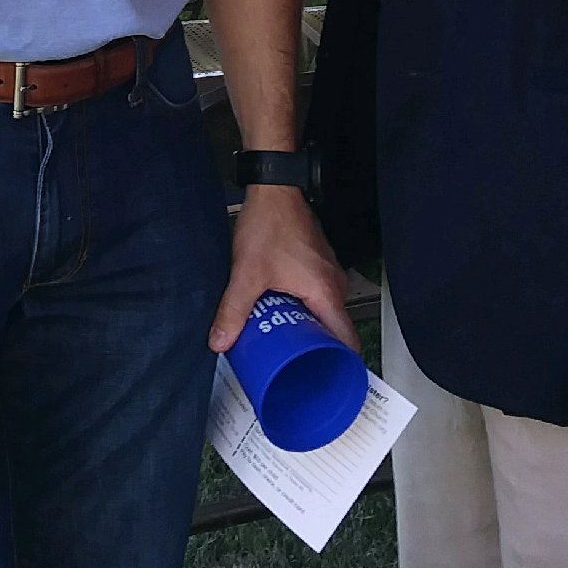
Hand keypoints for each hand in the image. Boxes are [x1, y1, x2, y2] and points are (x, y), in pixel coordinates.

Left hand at [209, 186, 356, 354]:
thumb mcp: (247, 274)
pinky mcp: (319, 264)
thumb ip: (233, 311)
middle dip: (315, 350)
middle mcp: (335, 285)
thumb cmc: (269, 224)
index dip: (338, 364)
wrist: (274, 189)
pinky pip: (318, 296)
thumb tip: (220, 341)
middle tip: (293, 365)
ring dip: (307, 328)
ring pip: (325, 313)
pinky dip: (304, 309)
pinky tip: (281, 313)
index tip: (324, 379)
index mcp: (326, 293)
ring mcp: (329, 273)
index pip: (347, 342)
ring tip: (283, 342)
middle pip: (335, 330)